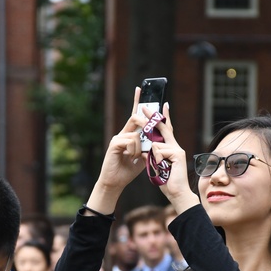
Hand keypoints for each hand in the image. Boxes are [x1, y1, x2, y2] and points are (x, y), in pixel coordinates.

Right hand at [85, 88, 155, 212]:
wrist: (115, 182)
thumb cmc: (128, 170)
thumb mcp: (143, 156)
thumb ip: (149, 145)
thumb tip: (157, 137)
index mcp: (129, 135)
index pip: (134, 115)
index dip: (137, 102)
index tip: (139, 89)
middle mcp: (122, 133)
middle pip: (135, 118)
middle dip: (146, 123)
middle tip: (151, 133)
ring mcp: (117, 137)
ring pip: (136, 134)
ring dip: (141, 148)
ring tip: (136, 158)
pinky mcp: (114, 144)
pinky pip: (131, 141)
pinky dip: (135, 151)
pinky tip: (130, 158)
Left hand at [144, 103, 200, 212]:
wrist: (177, 193)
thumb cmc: (167, 182)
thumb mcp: (156, 166)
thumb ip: (151, 156)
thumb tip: (143, 150)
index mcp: (171, 149)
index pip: (167, 130)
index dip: (164, 118)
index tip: (163, 106)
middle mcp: (176, 146)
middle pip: (163, 128)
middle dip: (153, 118)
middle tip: (144, 107)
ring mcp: (178, 149)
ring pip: (156, 144)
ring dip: (153, 157)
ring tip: (159, 167)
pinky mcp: (177, 154)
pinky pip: (159, 151)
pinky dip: (157, 160)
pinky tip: (162, 167)